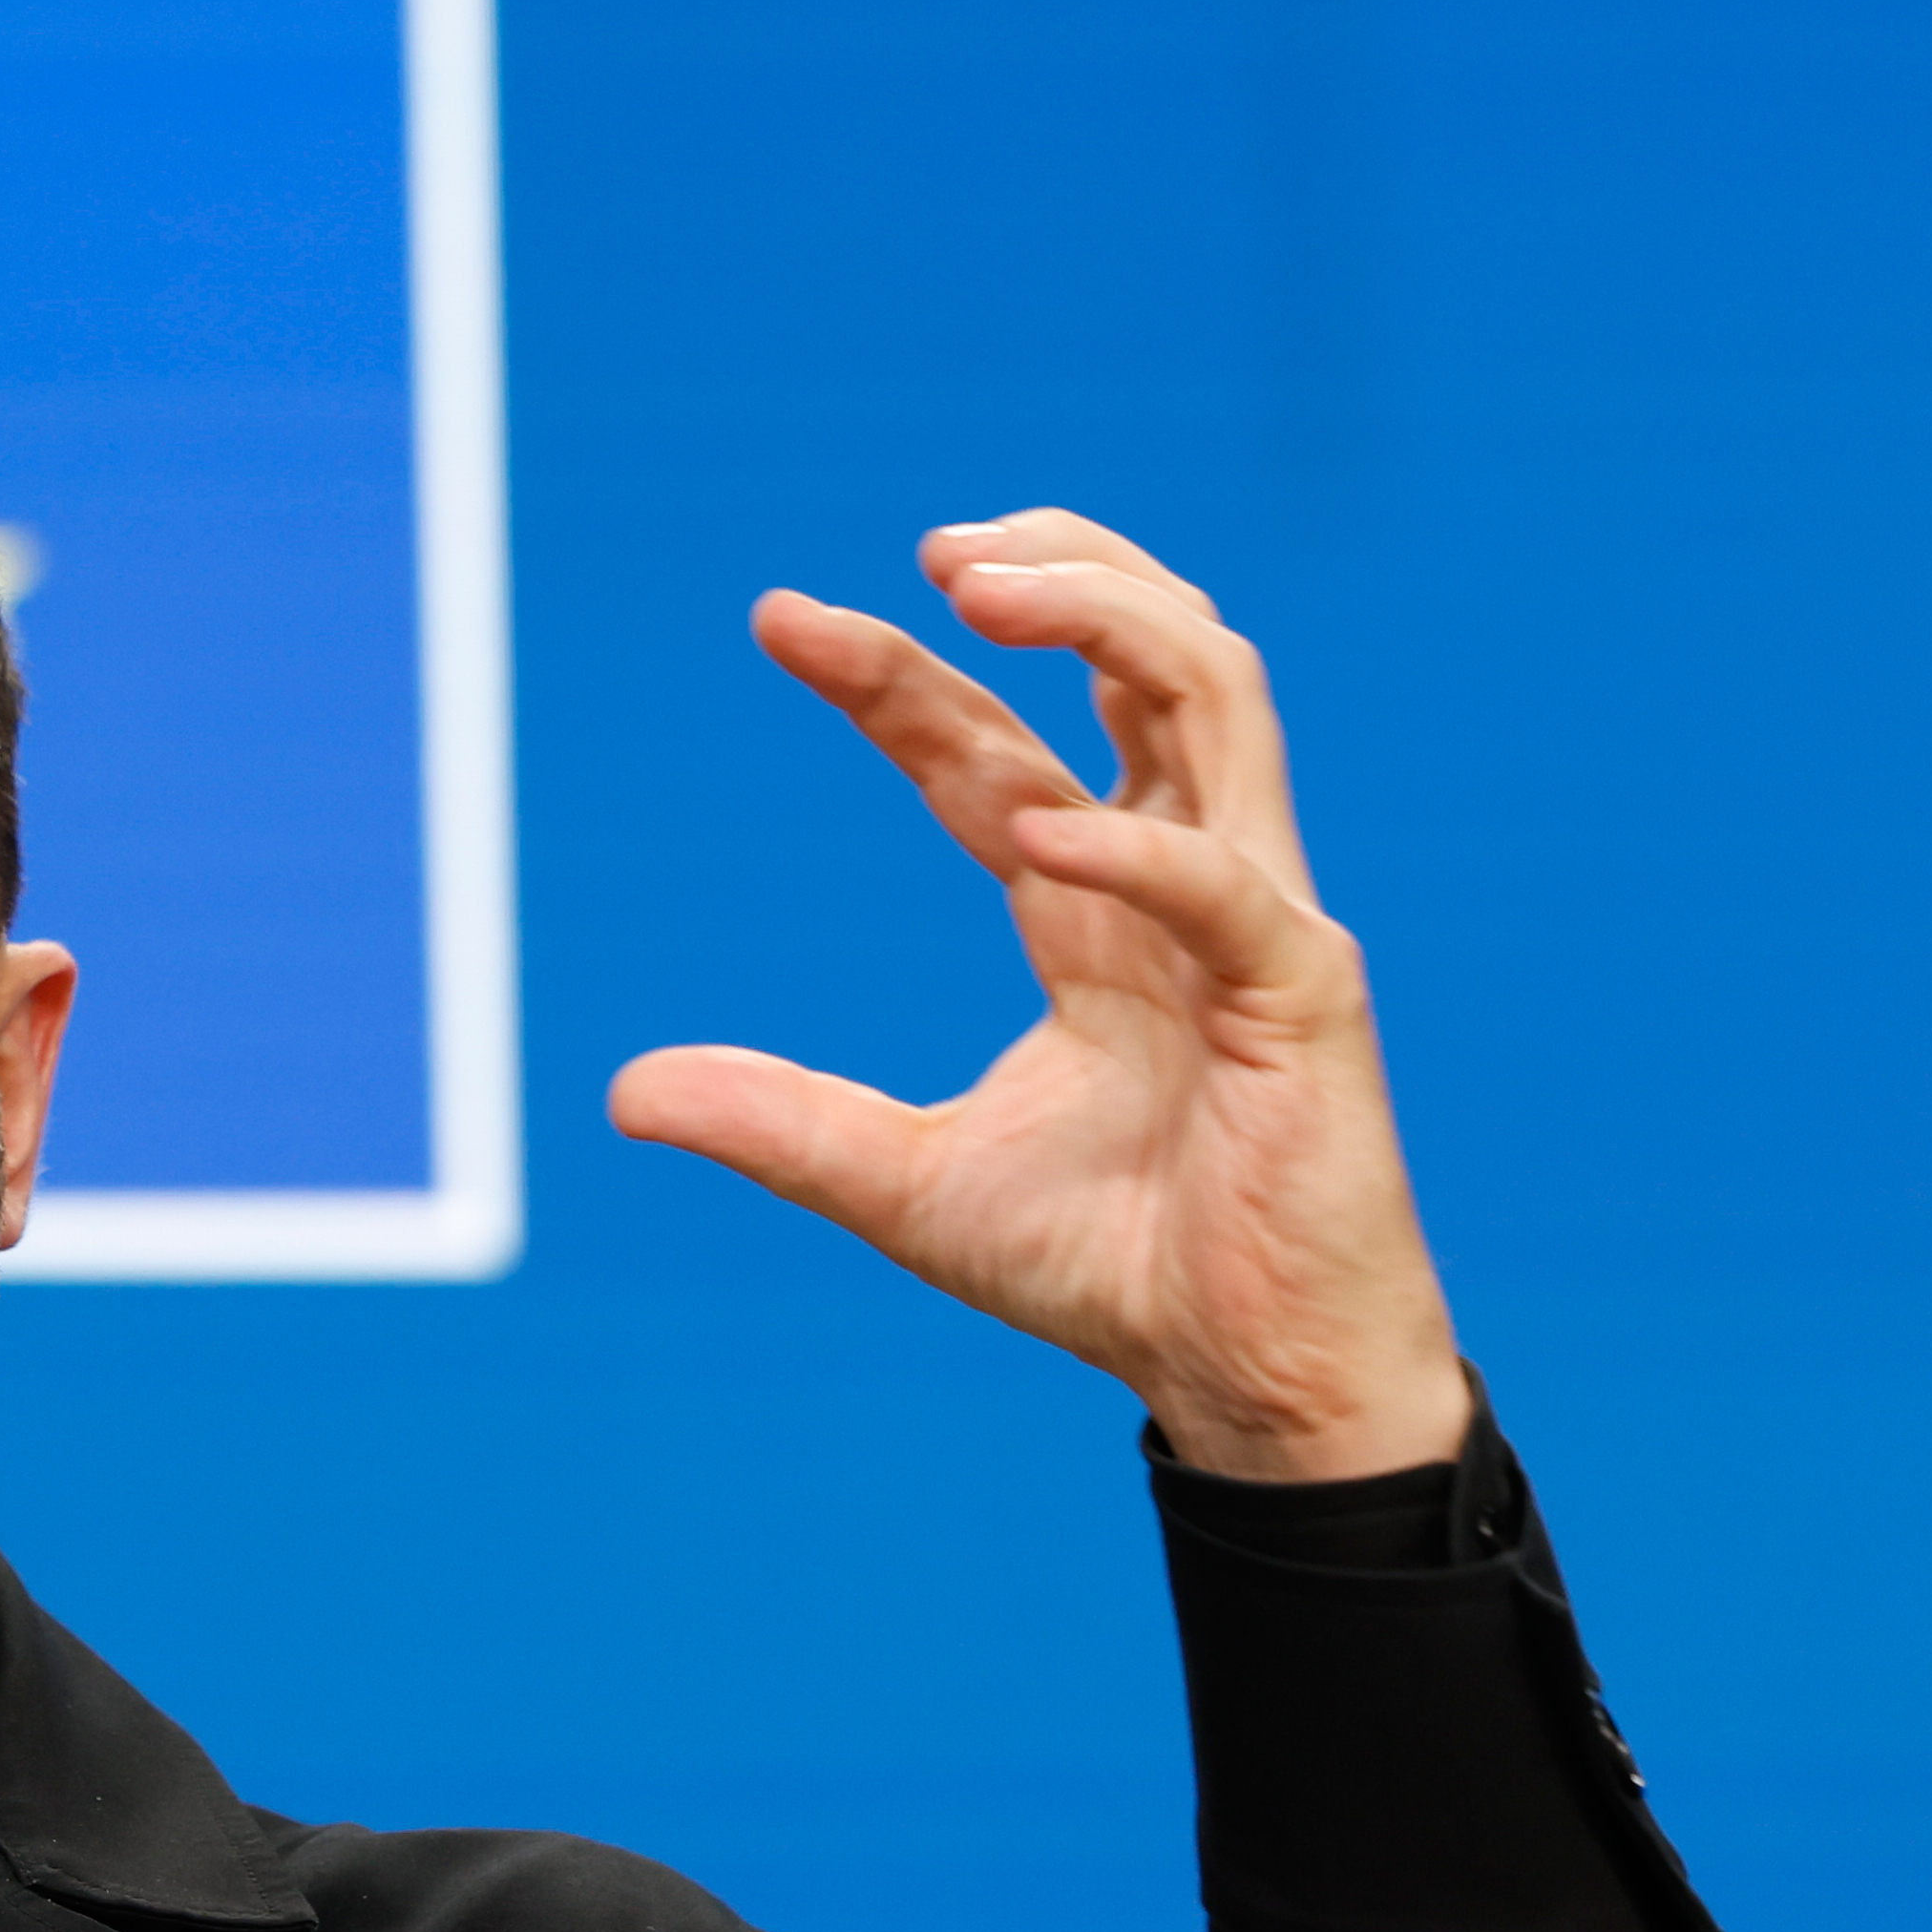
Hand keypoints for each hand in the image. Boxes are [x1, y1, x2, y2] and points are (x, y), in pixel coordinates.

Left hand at [607, 512, 1468, 1482]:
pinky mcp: (1308, 993)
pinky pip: (1226, 884)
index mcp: (1090, 909)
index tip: (779, 617)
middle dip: (1051, 575)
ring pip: (1217, 695)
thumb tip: (624, 1093)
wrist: (1250, 1384)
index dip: (895, 673)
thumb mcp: (908, 1187)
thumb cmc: (1114, 1270)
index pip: (990, 746)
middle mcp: (1177, 881)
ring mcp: (1253, 920)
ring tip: (985, 588)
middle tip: (933, 547)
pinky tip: (1039, 837)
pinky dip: (1136, 846)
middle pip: (1139, 662)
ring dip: (1109, 617)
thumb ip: (784, 1124)